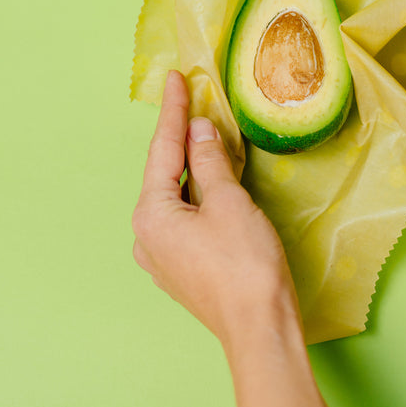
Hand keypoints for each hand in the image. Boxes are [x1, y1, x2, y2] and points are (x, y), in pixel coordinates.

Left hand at [133, 71, 324, 406]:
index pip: (162, 149)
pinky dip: (199, 198)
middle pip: (165, 174)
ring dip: (193, 170)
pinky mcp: (180, 272)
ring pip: (176, 199)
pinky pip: (185, 221)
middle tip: (194, 102)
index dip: (173, 111)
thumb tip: (199, 130)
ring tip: (209, 139)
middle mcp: (146, 237)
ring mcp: (161, 258)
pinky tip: (214, 185)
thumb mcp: (229, 202)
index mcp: (150, 214)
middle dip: (182, 141)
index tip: (176, 78)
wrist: (259, 328)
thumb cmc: (245, 264)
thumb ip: (210, 160)